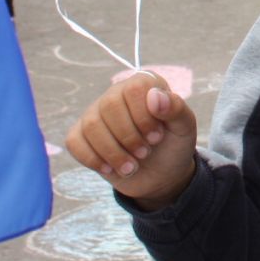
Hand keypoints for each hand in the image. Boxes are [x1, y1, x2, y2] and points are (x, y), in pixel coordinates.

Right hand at [65, 72, 198, 209]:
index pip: (134, 89)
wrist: (160, 175)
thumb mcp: (185, 128)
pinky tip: (110, 168)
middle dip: (128, 136)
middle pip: (109, 105)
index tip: (157, 138)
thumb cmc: (173, 145)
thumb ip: (176, 108)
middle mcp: (116, 94)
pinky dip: (93, 159)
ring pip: (91, 125)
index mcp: (143, 85)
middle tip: (145, 153)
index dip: (144, 117)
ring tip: (131, 166)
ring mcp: (96, 114)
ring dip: (112, 152)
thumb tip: (155, 96)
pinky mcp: (82, 135)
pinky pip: (74, 141)